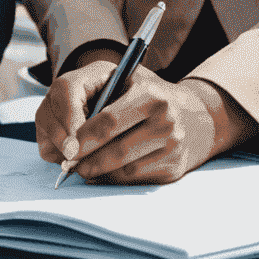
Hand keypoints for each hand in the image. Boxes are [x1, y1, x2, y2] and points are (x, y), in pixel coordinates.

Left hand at [39, 57, 257, 183]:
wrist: (195, 116)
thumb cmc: (143, 94)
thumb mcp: (120, 80)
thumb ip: (88, 96)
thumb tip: (64, 138)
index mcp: (149, 93)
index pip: (108, 119)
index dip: (83, 134)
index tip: (67, 144)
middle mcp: (166, 118)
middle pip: (117, 146)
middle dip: (87, 156)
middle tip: (68, 161)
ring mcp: (174, 144)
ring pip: (125, 166)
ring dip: (98, 170)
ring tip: (81, 168)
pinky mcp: (175, 166)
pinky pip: (136, 177)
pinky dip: (114, 178)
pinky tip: (101, 173)